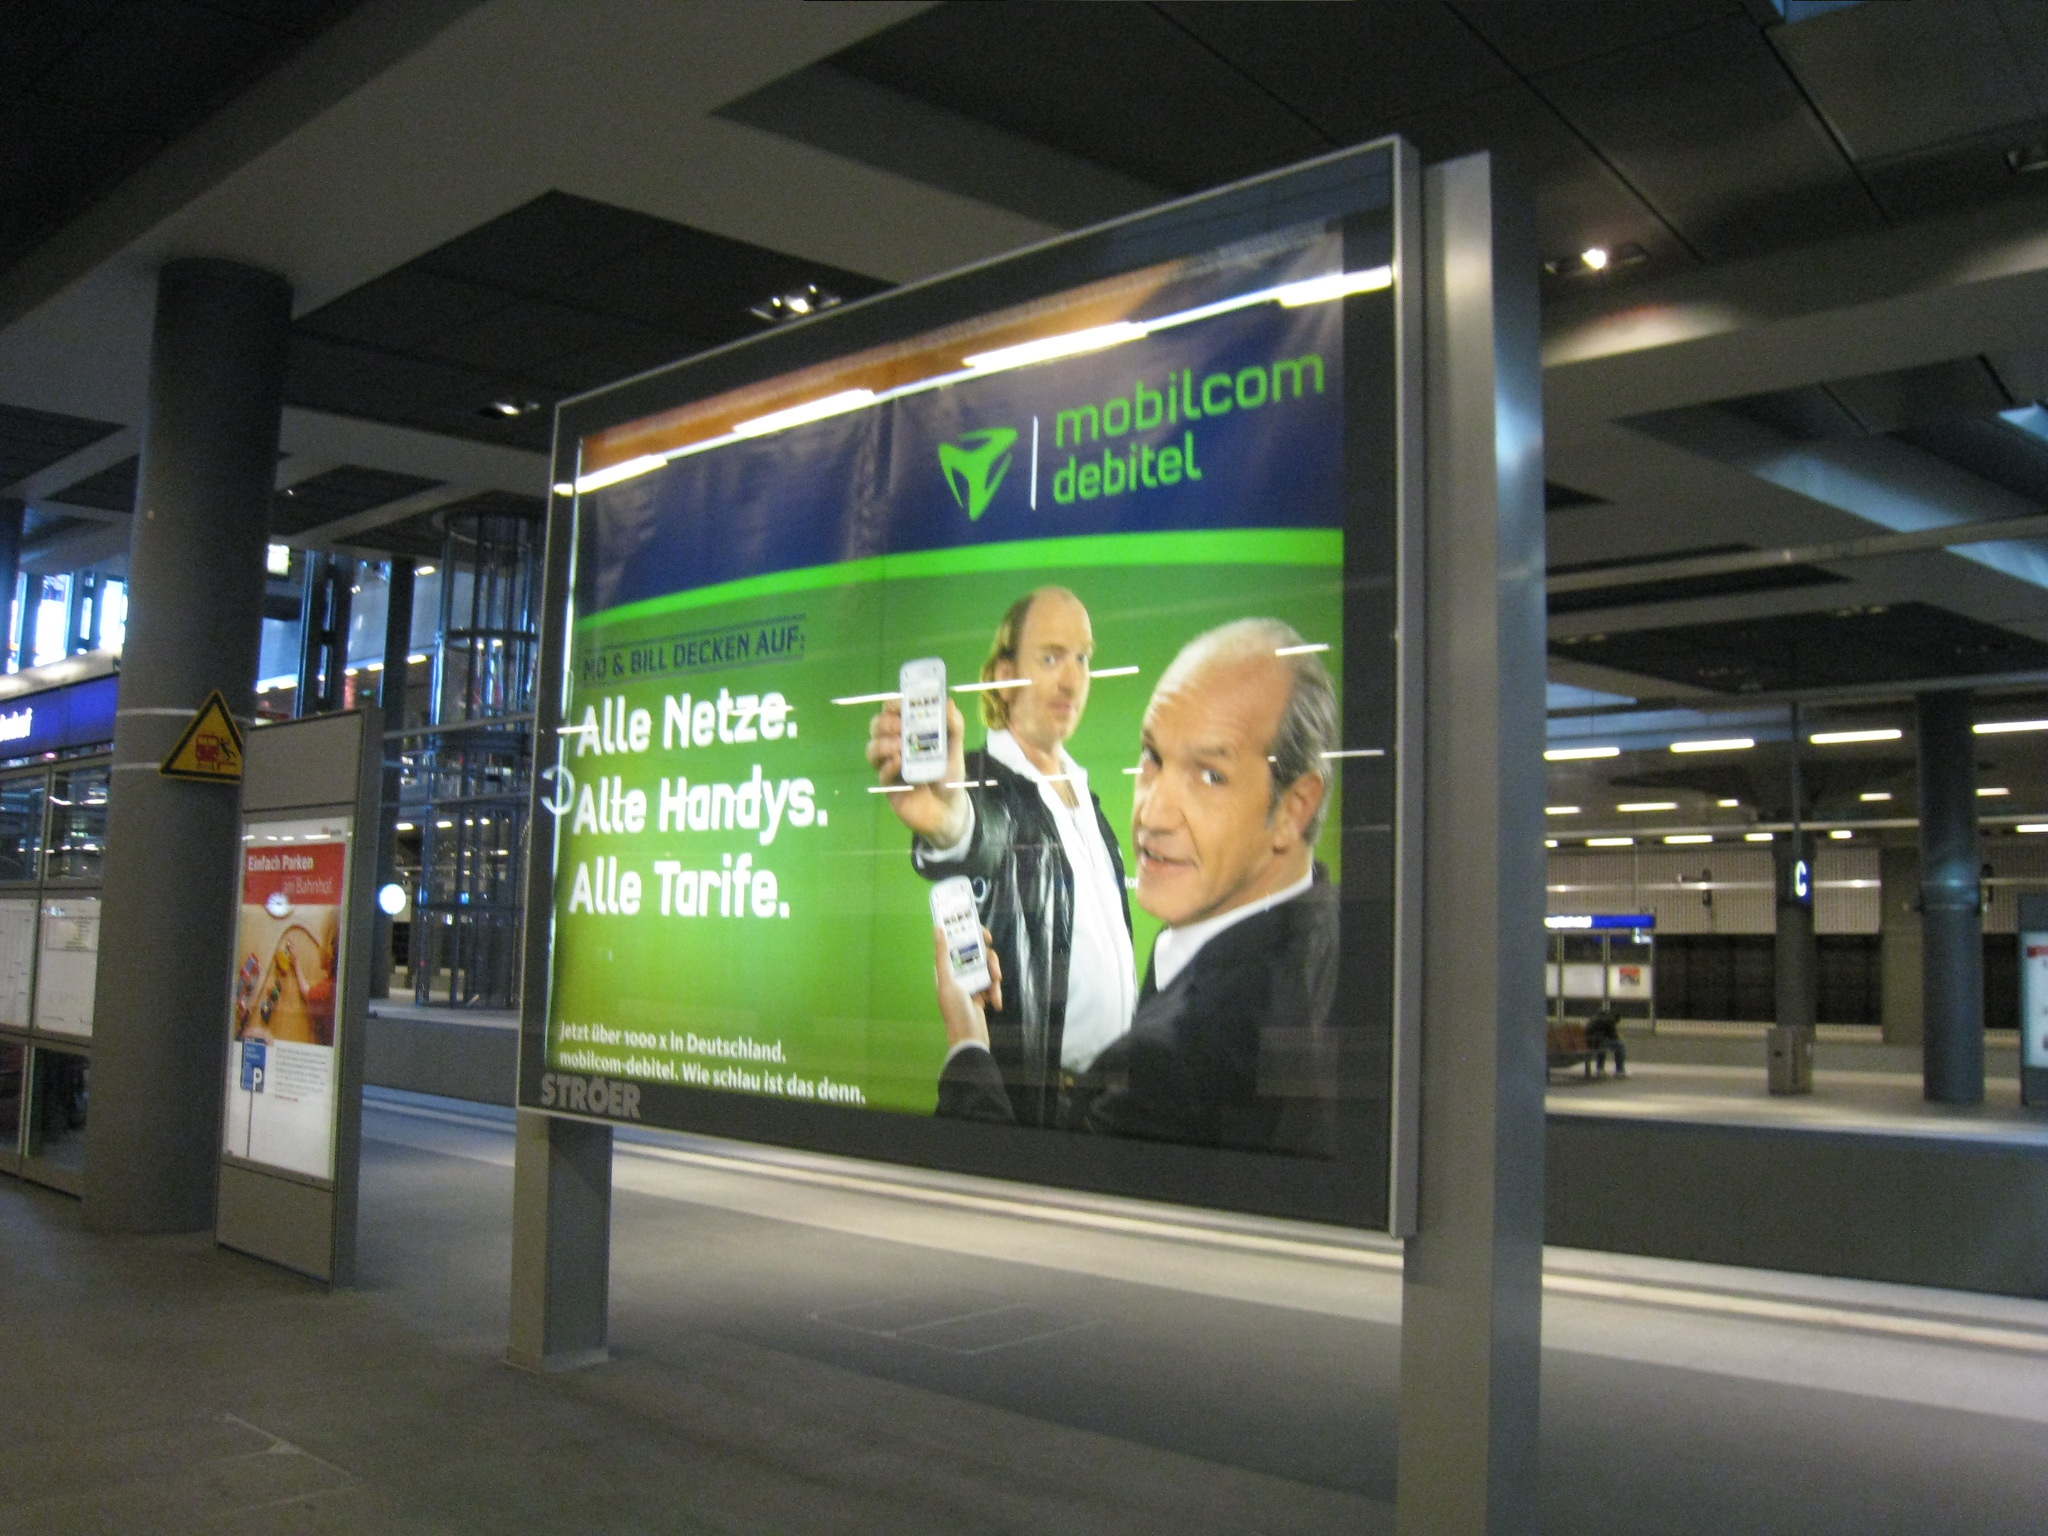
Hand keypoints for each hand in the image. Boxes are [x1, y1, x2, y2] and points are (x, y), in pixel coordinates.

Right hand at [866, 697, 970, 846]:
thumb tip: (948, 701)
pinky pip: (881, 773)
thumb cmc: (948, 775)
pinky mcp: (889, 785)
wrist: (949, 809)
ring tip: (900, 747)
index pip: (892, 711)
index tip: (900, 704)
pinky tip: (898, 763)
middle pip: (877, 726)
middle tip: (900, 727)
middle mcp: (896, 745)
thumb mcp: (955, 749)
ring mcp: (890, 765)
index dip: (893, 705)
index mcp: (910, 732)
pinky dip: (888, 766)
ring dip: (883, 743)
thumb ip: (953, 726)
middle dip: (886, 723)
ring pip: (872, 748)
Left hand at [931, 922, 1001, 1051]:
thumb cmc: (955, 1010)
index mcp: (946, 969)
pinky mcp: (981, 994)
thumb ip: (942, 954)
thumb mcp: (947, 981)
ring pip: (987, 969)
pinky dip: (995, 992)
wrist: (969, 1039)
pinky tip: (996, 1003)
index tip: (986, 935)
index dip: (972, 936)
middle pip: (977, 955)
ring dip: (993, 976)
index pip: (958, 944)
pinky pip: (991, 985)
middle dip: (988, 959)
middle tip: (994, 962)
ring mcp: (970, 984)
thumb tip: (937, 927)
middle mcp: (957, 974)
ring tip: (995, 987)